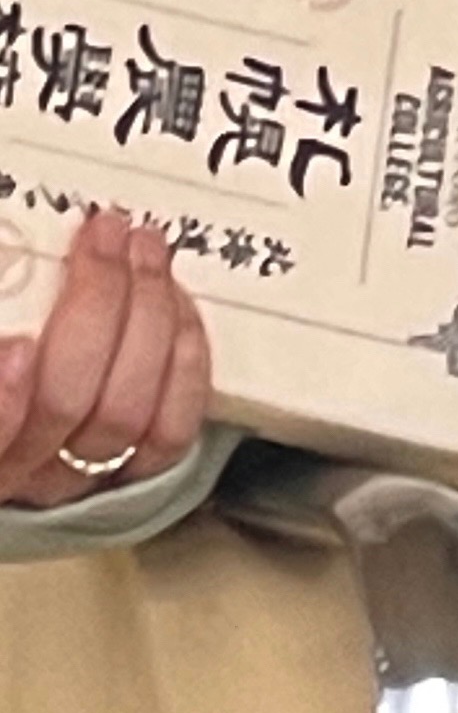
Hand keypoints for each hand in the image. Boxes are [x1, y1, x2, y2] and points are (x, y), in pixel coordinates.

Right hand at [0, 208, 212, 508]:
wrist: (19, 418)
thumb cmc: (11, 356)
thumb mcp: (3, 324)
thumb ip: (6, 308)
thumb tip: (17, 299)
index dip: (4, 397)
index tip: (18, 346)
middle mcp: (26, 467)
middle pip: (67, 402)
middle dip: (97, 304)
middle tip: (105, 237)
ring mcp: (86, 475)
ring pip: (128, 411)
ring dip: (148, 316)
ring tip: (145, 251)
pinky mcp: (138, 469)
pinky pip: (172, 427)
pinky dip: (184, 360)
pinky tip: (176, 304)